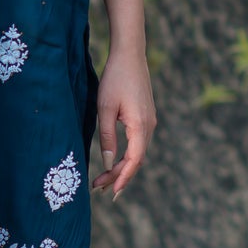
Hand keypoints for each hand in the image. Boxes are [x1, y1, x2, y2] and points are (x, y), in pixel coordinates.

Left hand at [91, 45, 156, 200]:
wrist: (130, 55)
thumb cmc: (114, 79)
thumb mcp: (104, 108)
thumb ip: (106, 136)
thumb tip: (106, 163)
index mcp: (141, 126)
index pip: (134, 160)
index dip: (122, 177)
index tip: (110, 191)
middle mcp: (150, 126)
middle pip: (136, 160)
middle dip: (118, 175)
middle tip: (98, 187)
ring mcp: (150, 121)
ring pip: (138, 152)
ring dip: (122, 167)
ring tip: (104, 179)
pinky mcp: (146, 117)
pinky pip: (138, 143)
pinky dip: (127, 155)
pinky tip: (115, 160)